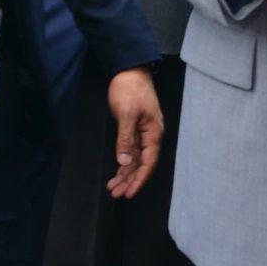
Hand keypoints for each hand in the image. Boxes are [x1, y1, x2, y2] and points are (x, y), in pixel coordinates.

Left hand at [104, 68, 164, 198]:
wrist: (130, 71)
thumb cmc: (131, 89)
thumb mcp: (127, 113)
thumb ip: (126, 138)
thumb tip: (126, 162)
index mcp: (153, 133)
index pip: (148, 162)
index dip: (139, 179)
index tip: (129, 192)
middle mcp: (150, 136)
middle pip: (142, 165)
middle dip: (130, 181)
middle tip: (116, 194)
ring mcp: (142, 134)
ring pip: (135, 160)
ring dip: (125, 175)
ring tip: (113, 188)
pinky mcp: (134, 131)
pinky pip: (131, 152)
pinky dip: (123, 163)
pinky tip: (117, 173)